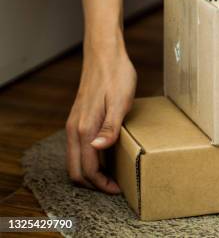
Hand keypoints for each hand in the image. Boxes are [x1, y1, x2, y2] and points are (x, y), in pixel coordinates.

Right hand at [65, 38, 135, 192]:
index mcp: (85, 128)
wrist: (105, 54)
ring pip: (75, 159)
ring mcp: (74, 123)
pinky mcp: (78, 118)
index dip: (102, 184)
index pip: (88, 169)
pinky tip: (106, 155)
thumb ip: (110, 127)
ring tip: (112, 174)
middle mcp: (74, 129)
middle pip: (76, 170)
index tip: (119, 189)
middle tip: (115, 187)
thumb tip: (98, 148)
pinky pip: (78, 147)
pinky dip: (88, 159)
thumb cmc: (117, 75)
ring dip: (90, 172)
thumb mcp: (121, 101)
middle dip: (93, 184)